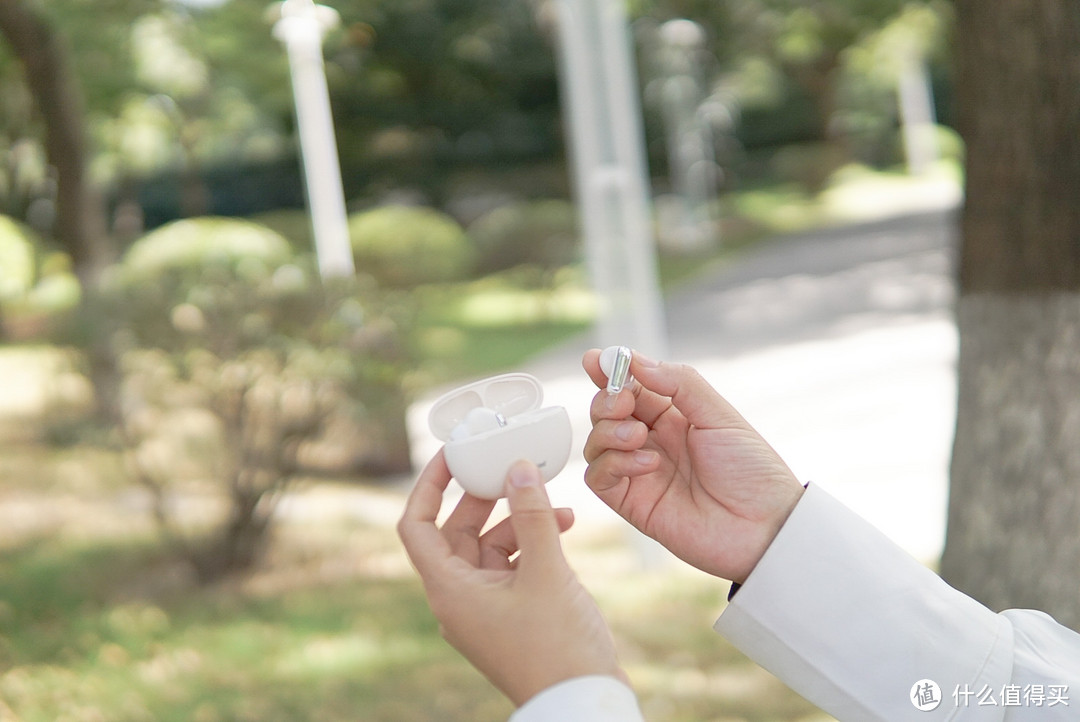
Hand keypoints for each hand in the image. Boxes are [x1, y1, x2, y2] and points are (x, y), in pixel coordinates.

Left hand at [398, 452, 625, 706]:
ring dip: (520, 521)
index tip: (452, 455)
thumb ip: (531, 515)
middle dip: (484, 498)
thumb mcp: (546, 571)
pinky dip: (533, 544)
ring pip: (489, 548)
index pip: (416, 526)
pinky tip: (563, 527)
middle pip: (456, 533)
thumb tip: (517, 468)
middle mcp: (460, 598)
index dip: (429, 486)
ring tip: (556, 504)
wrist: (583, 702)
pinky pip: (512, 567)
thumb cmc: (558, 646)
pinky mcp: (512, 615)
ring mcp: (485, 609)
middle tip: (508, 468)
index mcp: (450, 589)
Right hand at [582, 349, 804, 583]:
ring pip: (596, 443)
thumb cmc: (752, 471)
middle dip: (607, 401)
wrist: (765, 527)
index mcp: (674, 416)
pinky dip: (613, 464)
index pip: (632, 387)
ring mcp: (639, 472)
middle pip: (606, 412)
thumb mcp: (720, 415)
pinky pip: (599, 477)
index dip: (610, 371)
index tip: (595, 360)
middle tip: (624, 403)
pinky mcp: (632, 503)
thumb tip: (636, 360)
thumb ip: (678, 383)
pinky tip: (648, 463)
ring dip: (609, 432)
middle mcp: (653, 441)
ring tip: (639, 436)